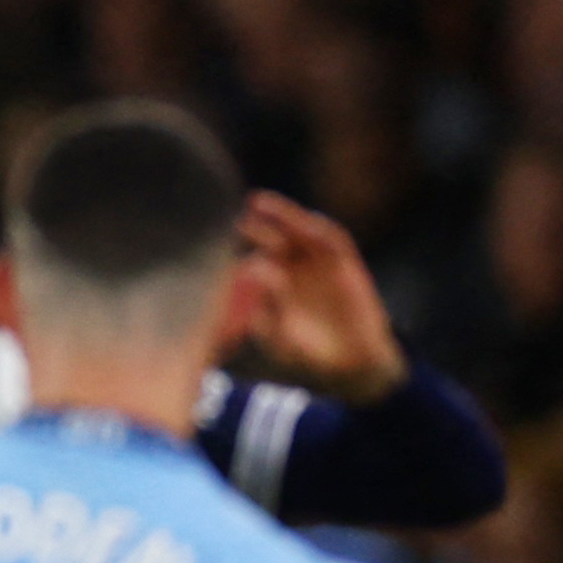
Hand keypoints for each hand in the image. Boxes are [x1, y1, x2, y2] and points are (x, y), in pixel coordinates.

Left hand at [232, 191, 405, 401]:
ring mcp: (317, 264)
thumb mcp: (280, 335)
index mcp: (269, 284)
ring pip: (299, 233)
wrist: (350, 360)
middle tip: (234, 214)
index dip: (232, 248)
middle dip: (253, 225)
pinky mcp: (345, 264)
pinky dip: (322, 230)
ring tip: (261, 202)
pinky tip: (308, 221)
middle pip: (271, 237)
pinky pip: (334, 242)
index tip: (212, 239)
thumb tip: (253, 268)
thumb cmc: (306, 351)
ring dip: (283, 216)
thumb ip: (267, 307)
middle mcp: (292, 268)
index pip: (249, 258)